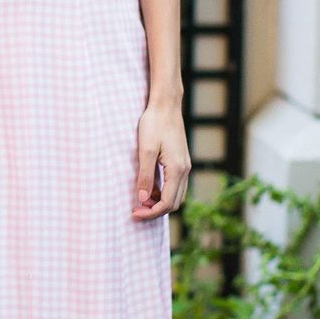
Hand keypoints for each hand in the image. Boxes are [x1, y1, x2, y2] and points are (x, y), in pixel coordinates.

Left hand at [132, 101, 190, 218]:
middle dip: (155, 211)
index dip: (150, 213)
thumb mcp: (145, 150)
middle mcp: (184, 170)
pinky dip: (164, 192)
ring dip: (160, 202)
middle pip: (174, 203)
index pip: (167, 203)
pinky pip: (176, 185)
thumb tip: (142, 199)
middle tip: (136, 210)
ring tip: (141, 200)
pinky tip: (149, 188)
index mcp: (177, 169)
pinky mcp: (181, 161)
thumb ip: (145, 176)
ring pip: (176, 195)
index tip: (134, 213)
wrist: (166, 105)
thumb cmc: (154, 124)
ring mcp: (185, 166)